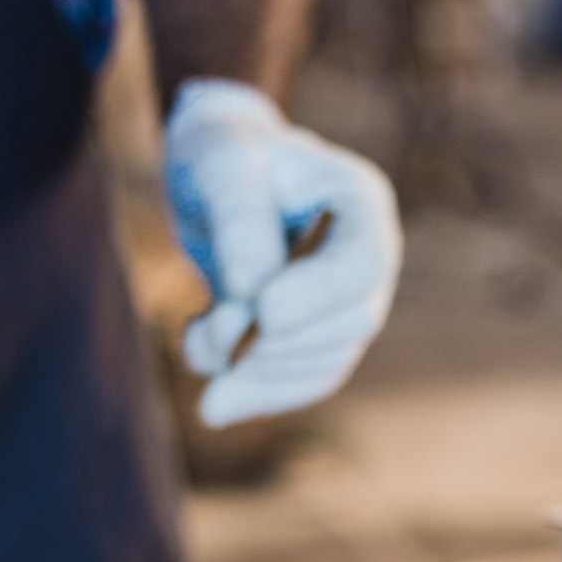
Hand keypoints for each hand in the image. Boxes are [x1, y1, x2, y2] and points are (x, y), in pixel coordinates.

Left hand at [164, 80, 401, 428]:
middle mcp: (367, 261)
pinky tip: (212, 406)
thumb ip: (238, 218)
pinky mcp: (315, 340)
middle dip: (278, 339)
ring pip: (324, 362)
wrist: (216, 180)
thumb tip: (249, 295)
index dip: (318, 295)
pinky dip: (256, 396)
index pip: (363, 263)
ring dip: (257, 370)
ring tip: (194, 346)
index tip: (261, 313)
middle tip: (209, 331)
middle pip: (350, 322)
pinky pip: (300, 383)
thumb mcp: (221, 163)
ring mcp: (346, 305)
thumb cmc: (223, 155)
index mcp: (361, 204)